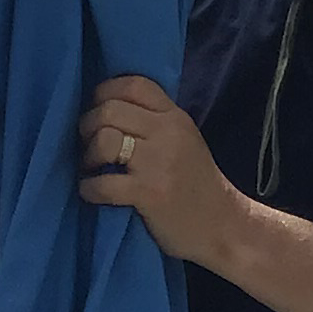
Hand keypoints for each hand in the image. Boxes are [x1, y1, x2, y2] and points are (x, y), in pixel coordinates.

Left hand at [77, 74, 237, 266]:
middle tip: (89, 147)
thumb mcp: (185, 141)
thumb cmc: (198, 186)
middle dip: (88, 127)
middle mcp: (168, 133)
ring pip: (104, 139)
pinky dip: (89, 189)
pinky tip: (93, 193)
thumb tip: (108, 111)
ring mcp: (159, 163)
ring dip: (88, 155)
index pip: (135, 85)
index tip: (97, 110)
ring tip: (92, 169)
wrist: (225, 227)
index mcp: (176, 118)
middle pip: (110, 109)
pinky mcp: (149, 193)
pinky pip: (103, 183)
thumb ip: (156, 123)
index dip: (105, 92)